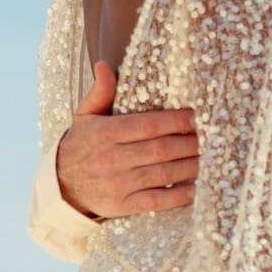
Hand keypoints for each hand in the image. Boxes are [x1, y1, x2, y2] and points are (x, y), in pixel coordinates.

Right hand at [57, 62, 199, 218]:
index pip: (148, 125)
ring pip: (162, 174)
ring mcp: (118, 184)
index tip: (195, 117)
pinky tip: (195, 189)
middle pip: (161, 150)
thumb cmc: (81, 144)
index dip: (176, 120)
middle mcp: (111, 159)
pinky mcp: (122, 205)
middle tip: (209, 138)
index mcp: (105, 133)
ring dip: (190, 166)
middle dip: (189, 143)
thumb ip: (99, 91)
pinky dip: (178, 196)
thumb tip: (105, 65)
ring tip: (208, 159)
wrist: (62, 185)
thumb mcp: (84, 115)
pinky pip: (156, 201)